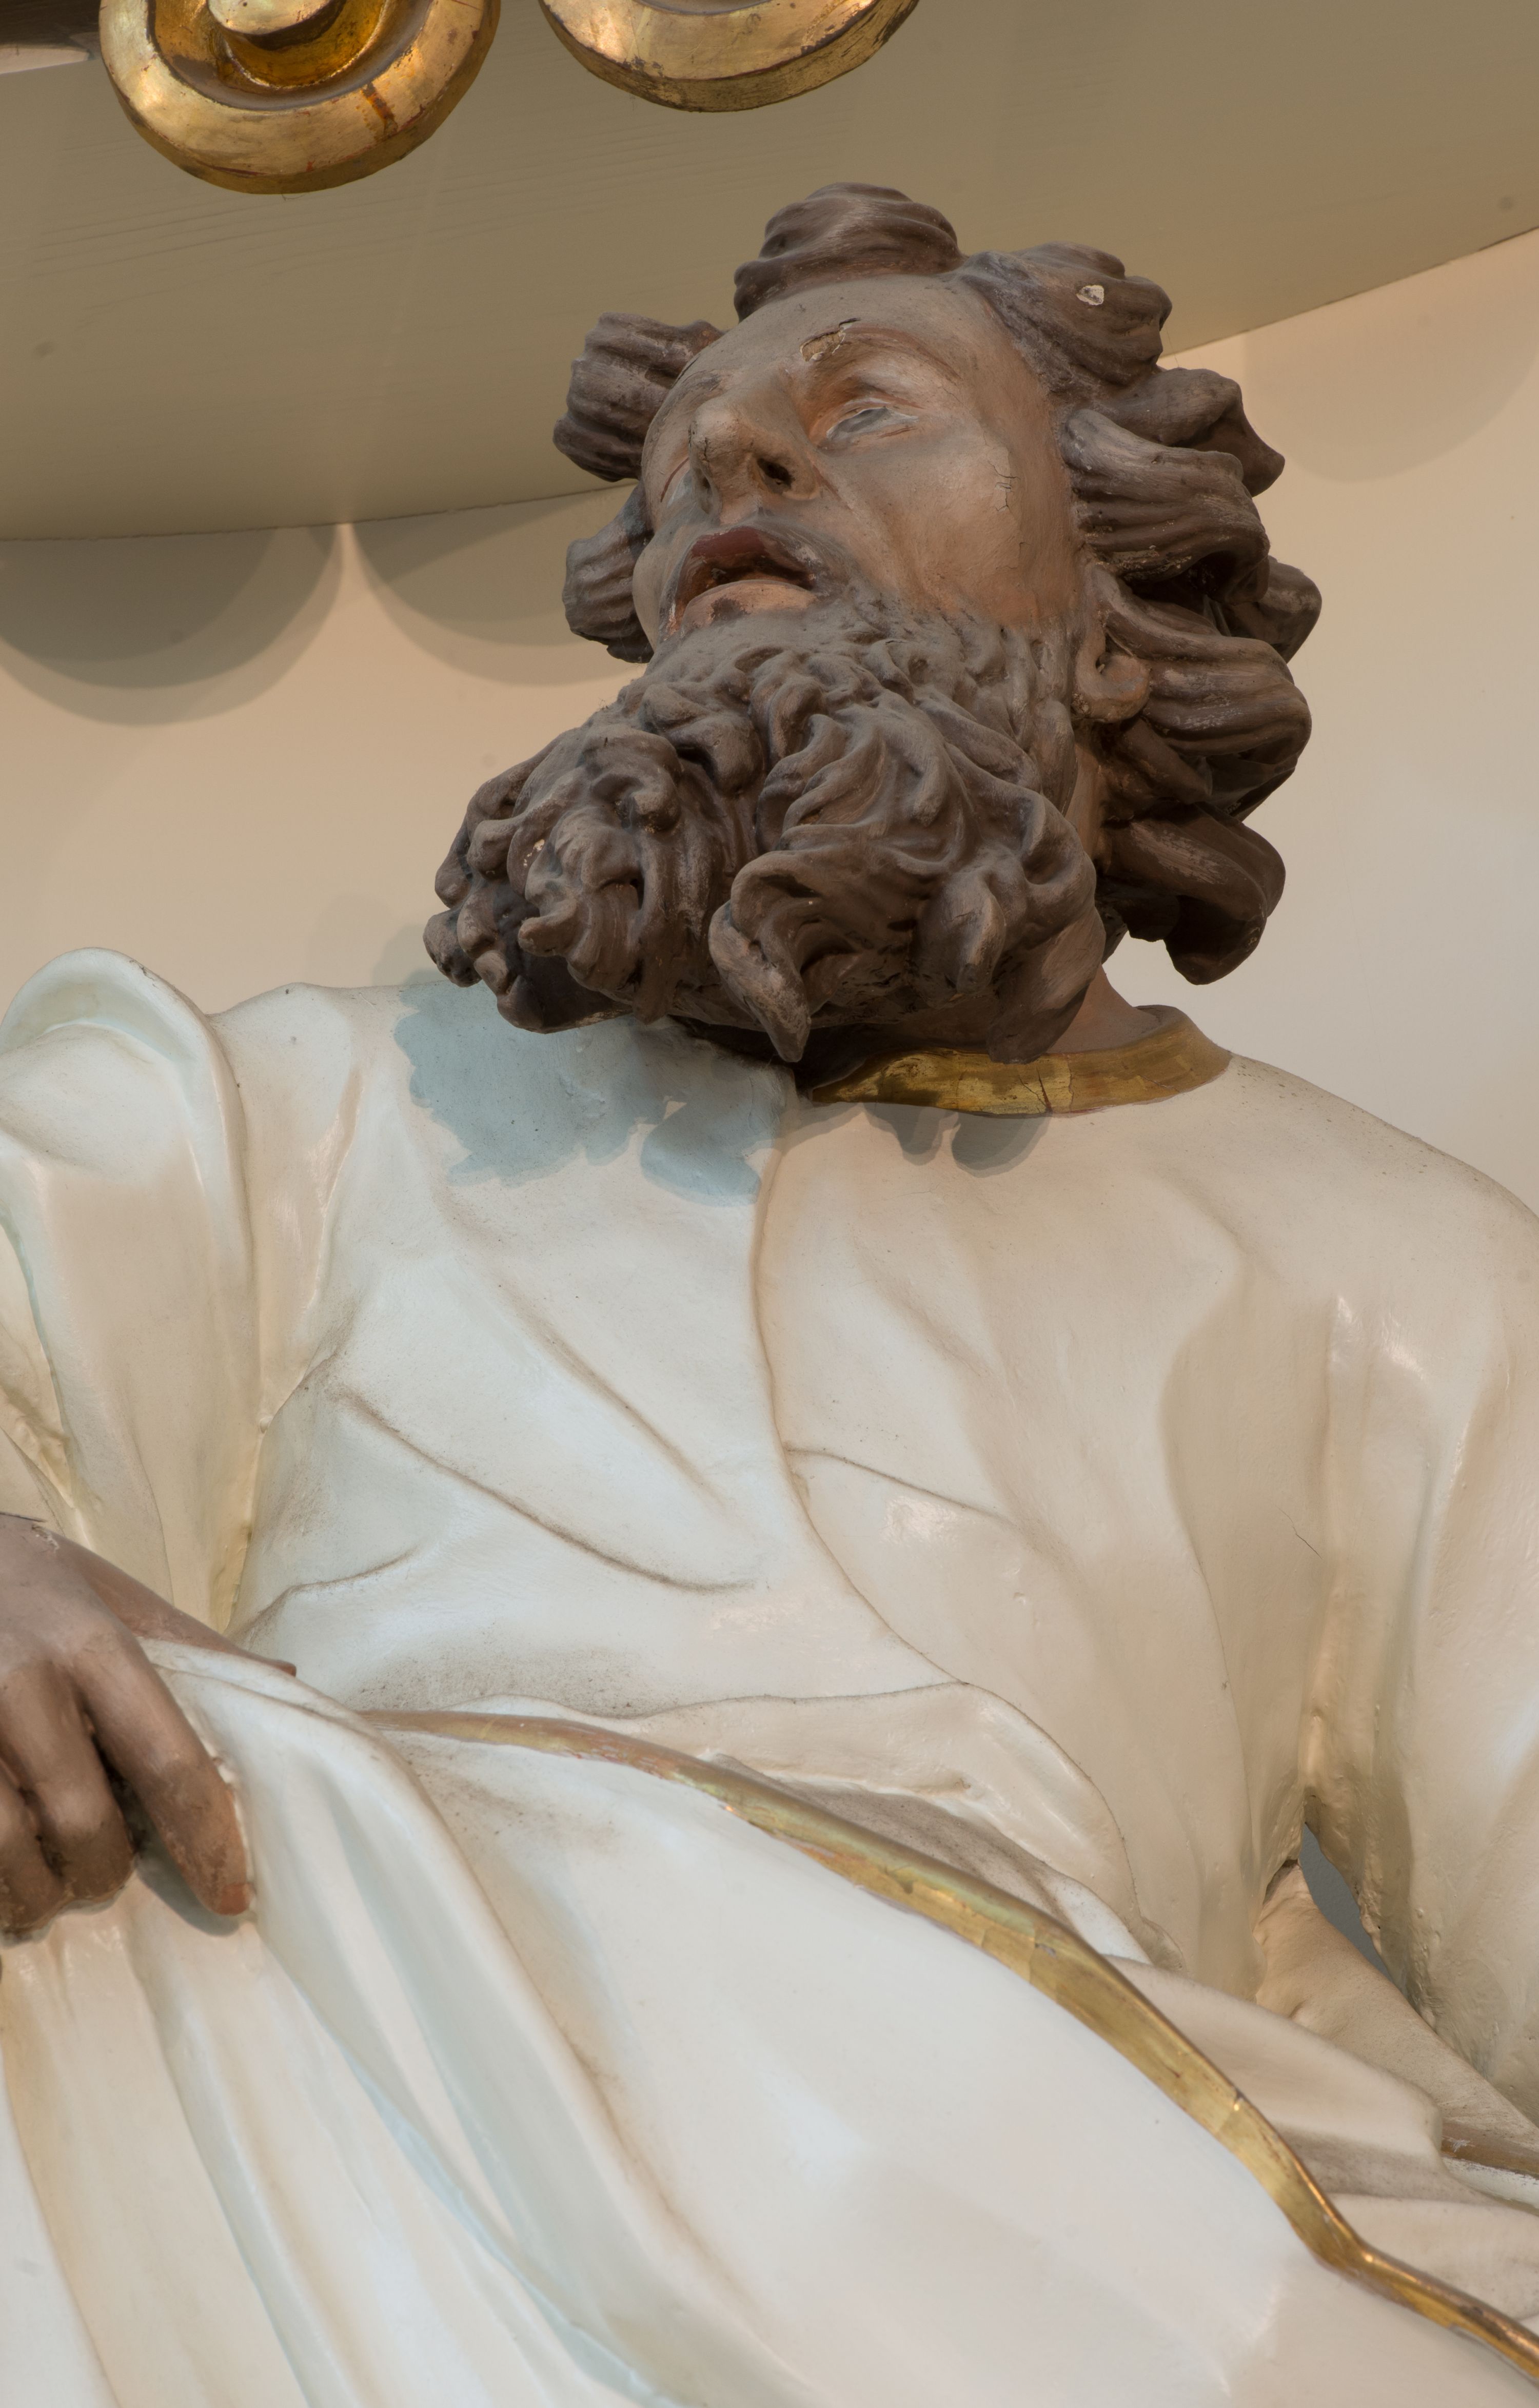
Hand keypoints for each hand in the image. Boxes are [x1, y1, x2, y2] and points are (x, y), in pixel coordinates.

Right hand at [0, 1515, 256, 1934]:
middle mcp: (24, 1688)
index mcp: (92, 1647)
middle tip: (107, 1871)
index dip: (207, 1842)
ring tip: (47, 1887)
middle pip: (85, 1824)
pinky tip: (1, 1872)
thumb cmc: (29, 1582)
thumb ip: (191, 1646)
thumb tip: (284, 1679)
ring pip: (8, 1855)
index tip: (229, 1895)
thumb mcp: (112, 1595)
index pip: (169, 1763)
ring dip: (36, 1892)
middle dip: (104, 1870)